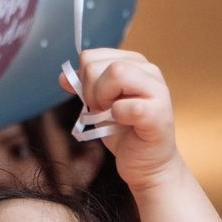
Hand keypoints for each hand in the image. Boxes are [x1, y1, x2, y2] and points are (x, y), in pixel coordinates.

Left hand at [63, 49, 182, 191]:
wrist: (145, 163)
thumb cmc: (124, 132)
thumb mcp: (98, 105)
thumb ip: (83, 88)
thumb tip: (63, 76)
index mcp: (133, 62)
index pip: (91, 57)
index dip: (84, 81)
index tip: (96, 101)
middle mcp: (148, 70)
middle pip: (97, 65)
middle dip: (90, 92)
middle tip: (104, 111)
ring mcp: (157, 89)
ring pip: (116, 72)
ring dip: (103, 100)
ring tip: (113, 116)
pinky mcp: (158, 113)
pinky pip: (127, 105)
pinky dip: (117, 116)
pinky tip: (124, 124)